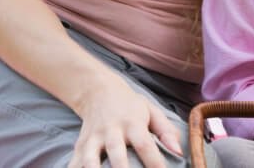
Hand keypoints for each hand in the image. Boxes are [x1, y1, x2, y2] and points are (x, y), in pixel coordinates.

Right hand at [68, 76, 182, 167]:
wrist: (99, 92)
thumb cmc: (131, 107)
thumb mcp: (151, 111)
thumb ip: (166, 131)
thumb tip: (179, 152)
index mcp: (132, 123)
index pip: (145, 145)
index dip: (153, 162)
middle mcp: (111, 131)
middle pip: (116, 153)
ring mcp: (93, 139)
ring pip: (90, 159)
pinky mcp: (79, 146)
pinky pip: (74, 163)